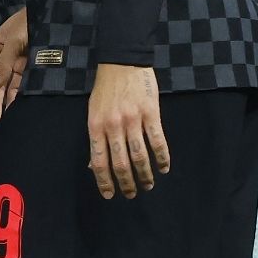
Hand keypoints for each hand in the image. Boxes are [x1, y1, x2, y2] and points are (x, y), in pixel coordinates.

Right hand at [0, 7, 27, 120]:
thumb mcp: (13, 41)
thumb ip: (3, 64)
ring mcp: (20, 63)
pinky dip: (20, 95)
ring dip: (5, 100)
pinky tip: (18, 106)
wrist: (57, 14)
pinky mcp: (35, 67)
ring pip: (9, 85)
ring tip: (5, 117)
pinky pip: (25, 84)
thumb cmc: (30, 23)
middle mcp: (5, 57)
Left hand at [86, 63, 169, 199]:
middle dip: (126, 183)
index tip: (110, 195)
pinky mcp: (151, 113)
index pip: (98, 160)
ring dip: (145, 175)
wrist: (122, 61)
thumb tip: (93, 166)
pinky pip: (157, 141)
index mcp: (95, 125)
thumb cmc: (106, 89)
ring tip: (148, 185)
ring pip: (139, 156)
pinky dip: (162, 158)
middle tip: (132, 194)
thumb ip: (95, 138)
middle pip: (120, 163)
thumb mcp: (93, 112)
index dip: (104, 181)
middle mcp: (113, 125)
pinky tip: (164, 168)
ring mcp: (133, 119)